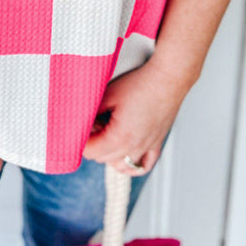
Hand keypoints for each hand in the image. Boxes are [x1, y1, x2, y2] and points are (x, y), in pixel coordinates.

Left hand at [82, 57, 191, 174]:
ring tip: (106, 134)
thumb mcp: (109, 94)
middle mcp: (134, 148)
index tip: (78, 128)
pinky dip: (131, 165)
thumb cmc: (141, 84)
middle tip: (92, 123)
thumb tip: (81, 119)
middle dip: (93, 144)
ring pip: (120, 165)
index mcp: (120, 137)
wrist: (167, 79)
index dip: (81, 140)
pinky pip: (142, 166)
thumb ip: (92, 111)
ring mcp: (146, 148)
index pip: (91, 152)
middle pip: (103, 158)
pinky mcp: (156, 144)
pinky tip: (125, 154)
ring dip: (109, 154)